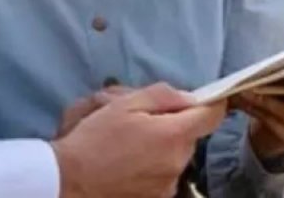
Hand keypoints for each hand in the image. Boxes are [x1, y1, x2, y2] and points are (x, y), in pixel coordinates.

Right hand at [52, 82, 226, 197]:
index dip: (210, 103)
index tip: (202, 98)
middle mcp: (178, 162)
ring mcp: (169, 184)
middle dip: (174, 124)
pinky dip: (154, 164)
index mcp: (173, 135)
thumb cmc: (96, 138)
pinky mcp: (158, 197)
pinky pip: (165, 173)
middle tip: (143, 118)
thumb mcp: (125, 104)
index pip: (212, 116)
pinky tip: (130, 161)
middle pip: (190, 135)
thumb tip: (190, 97)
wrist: (72, 179)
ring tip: (131, 141)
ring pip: (177, 154)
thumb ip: (163, 96)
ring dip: (163, 145)